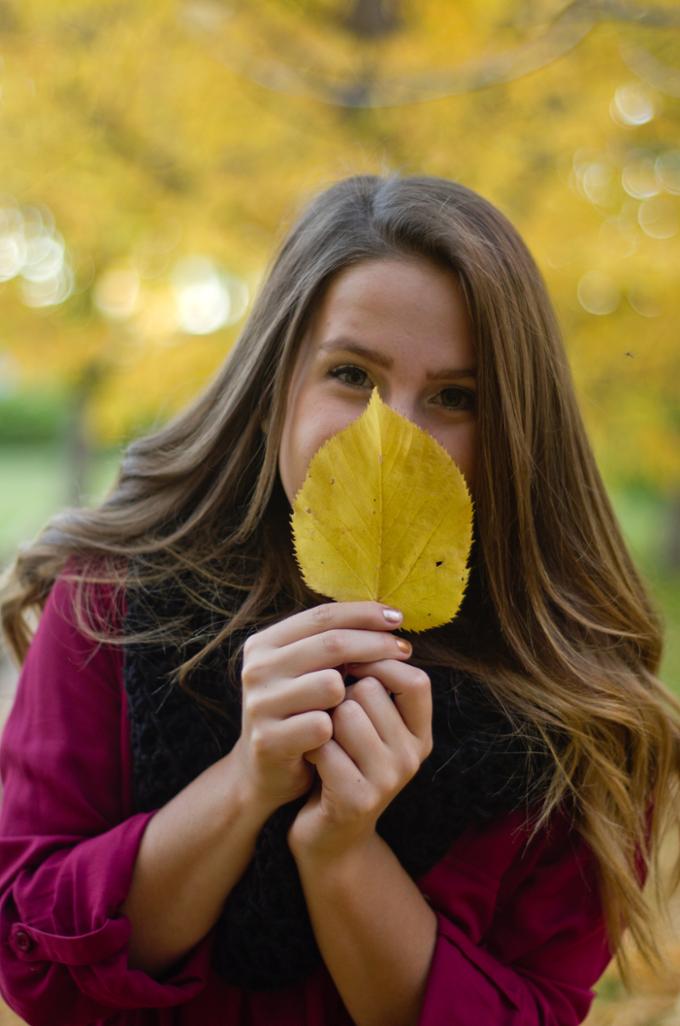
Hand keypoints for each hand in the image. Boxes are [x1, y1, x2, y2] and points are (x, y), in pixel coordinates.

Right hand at [230, 602, 413, 815]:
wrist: (265, 772)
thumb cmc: (299, 714)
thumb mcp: (310, 671)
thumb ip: (336, 643)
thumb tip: (391, 619)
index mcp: (264, 644)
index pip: (323, 615)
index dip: (364, 614)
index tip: (398, 618)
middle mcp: (256, 669)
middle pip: (332, 644)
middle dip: (376, 645)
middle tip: (404, 650)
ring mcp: (259, 704)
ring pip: (331, 685)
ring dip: (353, 696)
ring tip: (354, 707)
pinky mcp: (268, 740)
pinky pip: (323, 725)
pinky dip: (338, 731)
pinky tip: (336, 739)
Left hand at [287, 657, 432, 861]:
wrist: (329, 835)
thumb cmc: (344, 762)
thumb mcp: (370, 723)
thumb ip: (373, 683)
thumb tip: (364, 625)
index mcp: (420, 733)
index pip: (416, 680)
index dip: (379, 663)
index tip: (349, 665)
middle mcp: (412, 756)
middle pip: (372, 690)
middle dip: (341, 693)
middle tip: (332, 719)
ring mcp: (388, 780)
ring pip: (345, 713)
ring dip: (324, 719)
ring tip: (323, 740)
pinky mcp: (358, 800)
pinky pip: (325, 746)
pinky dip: (311, 747)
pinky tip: (312, 761)